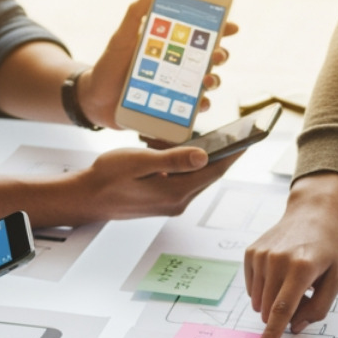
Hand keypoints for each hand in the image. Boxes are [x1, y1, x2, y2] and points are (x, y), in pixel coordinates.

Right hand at [70, 146, 239, 220]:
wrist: (87, 198)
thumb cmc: (107, 177)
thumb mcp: (139, 162)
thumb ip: (173, 160)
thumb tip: (204, 156)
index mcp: (175, 192)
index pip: (214, 171)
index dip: (234, 153)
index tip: (250, 138)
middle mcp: (178, 202)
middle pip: (210, 175)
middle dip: (224, 154)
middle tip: (238, 133)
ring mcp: (171, 203)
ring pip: (197, 177)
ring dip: (202, 158)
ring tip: (210, 138)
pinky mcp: (163, 201)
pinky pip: (184, 180)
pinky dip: (186, 164)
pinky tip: (178, 150)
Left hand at [77, 0, 238, 129]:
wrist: (94, 99)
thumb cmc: (108, 66)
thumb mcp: (120, 39)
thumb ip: (135, 16)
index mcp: (170, 44)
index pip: (199, 34)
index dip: (220, 28)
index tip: (230, 26)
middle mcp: (178, 65)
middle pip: (209, 58)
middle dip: (220, 55)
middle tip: (216, 55)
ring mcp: (177, 86)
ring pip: (206, 82)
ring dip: (213, 80)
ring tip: (206, 80)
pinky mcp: (173, 107)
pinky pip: (193, 108)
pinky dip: (201, 106)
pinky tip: (199, 104)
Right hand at [245, 173, 337, 337]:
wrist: (312, 213)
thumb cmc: (328, 247)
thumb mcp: (336, 278)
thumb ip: (318, 308)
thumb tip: (294, 327)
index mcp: (302, 267)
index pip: (282, 309)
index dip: (272, 333)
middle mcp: (277, 260)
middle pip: (270, 308)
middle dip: (282, 314)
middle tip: (302, 295)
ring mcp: (261, 255)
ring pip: (259, 300)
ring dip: (273, 301)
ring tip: (292, 280)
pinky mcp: (251, 253)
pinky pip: (252, 288)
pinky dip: (265, 289)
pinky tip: (279, 273)